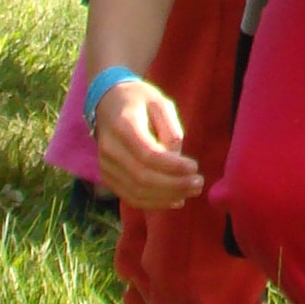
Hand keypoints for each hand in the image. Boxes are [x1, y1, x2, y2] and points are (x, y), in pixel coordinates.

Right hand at [92, 77, 202, 209]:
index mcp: (123, 126)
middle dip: (173, 185)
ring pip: (136, 192)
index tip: (195, 167)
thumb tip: (177, 158)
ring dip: (166, 197)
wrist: (107, 103)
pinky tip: (175, 200)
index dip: (172, 166)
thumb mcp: (159, 102)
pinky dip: (154, 203)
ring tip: (191, 192)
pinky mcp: (108, 177)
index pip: (147, 154)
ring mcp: (106, 166)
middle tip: (198, 184)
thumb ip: (170, 128)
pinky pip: (130, 197)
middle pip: (142, 177)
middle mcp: (110, 149)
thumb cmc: (139, 100)